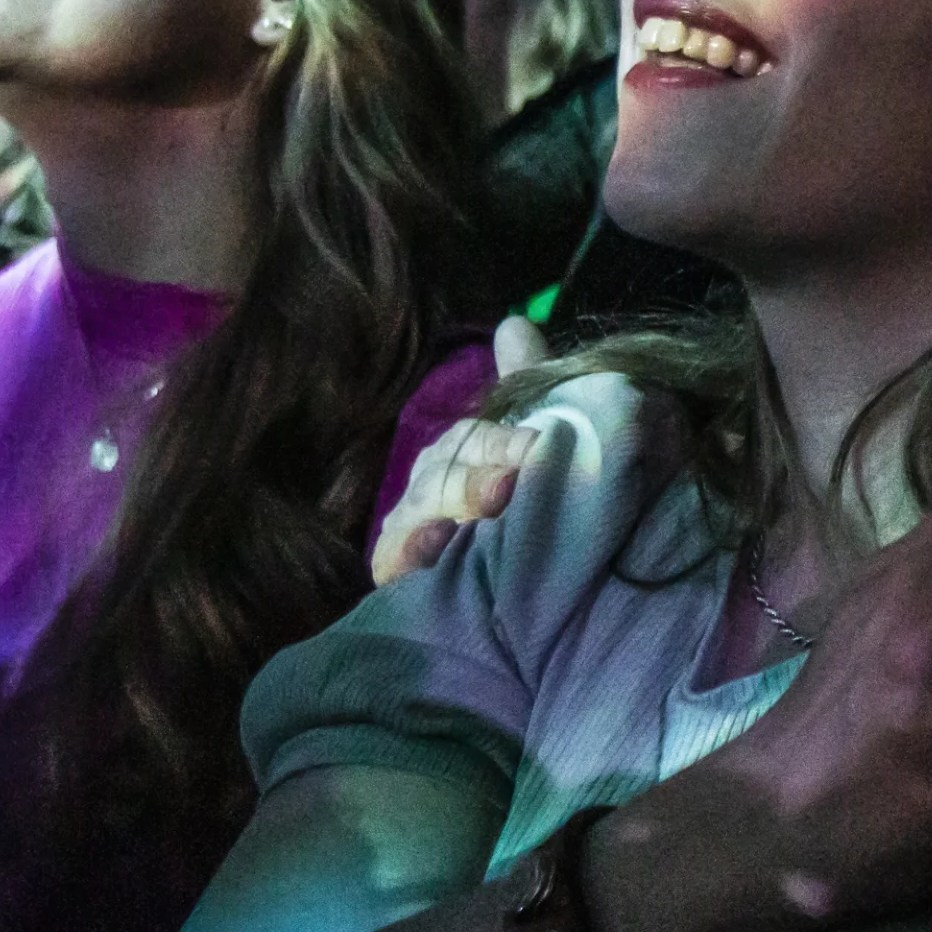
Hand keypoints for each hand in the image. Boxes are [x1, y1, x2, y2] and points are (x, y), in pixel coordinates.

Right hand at [370, 318, 556, 583]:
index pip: (469, 438)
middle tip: (515, 482)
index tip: (535, 446)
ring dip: (454, 503)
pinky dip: (412, 549)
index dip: (500, 439)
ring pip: (422, 505)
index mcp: (461, 457)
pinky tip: (435, 542)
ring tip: (488, 508)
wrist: (532, 608)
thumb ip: (526, 385)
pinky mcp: (397, 572)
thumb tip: (514, 323)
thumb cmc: (532, 516)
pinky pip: (394, 556)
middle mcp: (431, 490)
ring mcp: (412, 531)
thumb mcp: (538, 448)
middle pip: (443, 469)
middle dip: (480, 473)